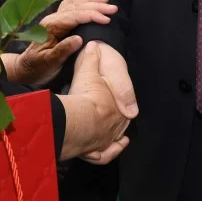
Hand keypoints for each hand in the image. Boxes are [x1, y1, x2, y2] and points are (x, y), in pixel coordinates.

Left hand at [4, 0, 116, 86]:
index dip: (92, 16)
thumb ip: (63, 50)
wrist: (25, 68)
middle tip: (113, 8)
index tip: (107, 19)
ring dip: (91, 0)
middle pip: (77, 7)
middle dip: (96, 6)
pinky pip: (68, 4)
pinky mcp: (57, 21)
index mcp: (51, 26)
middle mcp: (53, 18)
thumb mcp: (49, 62)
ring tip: (106, 0)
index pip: (75, 16)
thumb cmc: (38, 67)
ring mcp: (55, 18)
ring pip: (75, 4)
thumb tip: (79, 39)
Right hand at [59, 42, 131, 163]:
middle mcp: (118, 124)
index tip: (110, 100)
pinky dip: (110, 153)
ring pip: (114, 139)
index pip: (123, 104)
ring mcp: (108, 140)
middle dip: (114, 119)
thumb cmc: (86, 95)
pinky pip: (106, 155)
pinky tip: (111, 149)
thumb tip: (94, 45)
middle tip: (106, 116)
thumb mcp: (88, 70)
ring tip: (112, 134)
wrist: (78, 120)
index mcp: (121, 105)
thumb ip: (91, 57)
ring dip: (113, 137)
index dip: (117, 100)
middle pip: (120, 122)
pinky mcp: (96, 152)